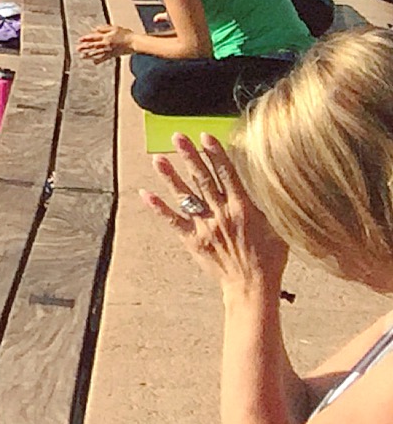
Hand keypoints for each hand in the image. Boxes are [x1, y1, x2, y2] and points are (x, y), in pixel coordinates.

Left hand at [75, 25, 122, 65]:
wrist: (134, 43)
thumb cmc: (125, 34)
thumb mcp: (115, 28)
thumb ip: (104, 28)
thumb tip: (95, 29)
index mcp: (106, 37)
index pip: (94, 38)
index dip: (86, 39)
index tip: (79, 40)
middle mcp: (106, 44)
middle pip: (93, 46)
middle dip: (85, 48)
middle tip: (77, 49)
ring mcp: (109, 50)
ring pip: (97, 53)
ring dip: (89, 55)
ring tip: (82, 56)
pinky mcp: (113, 55)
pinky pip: (104, 58)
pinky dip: (99, 60)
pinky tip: (94, 62)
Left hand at [148, 134, 287, 297]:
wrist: (252, 286)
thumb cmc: (270, 258)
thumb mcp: (278, 228)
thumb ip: (268, 205)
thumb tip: (268, 182)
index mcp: (244, 209)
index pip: (227, 175)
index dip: (215, 154)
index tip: (205, 136)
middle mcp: (222, 214)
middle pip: (203, 179)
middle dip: (190, 156)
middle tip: (177, 137)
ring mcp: (205, 226)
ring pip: (185, 196)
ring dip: (170, 176)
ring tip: (157, 158)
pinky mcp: (193, 239)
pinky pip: (172, 221)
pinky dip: (158, 207)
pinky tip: (145, 193)